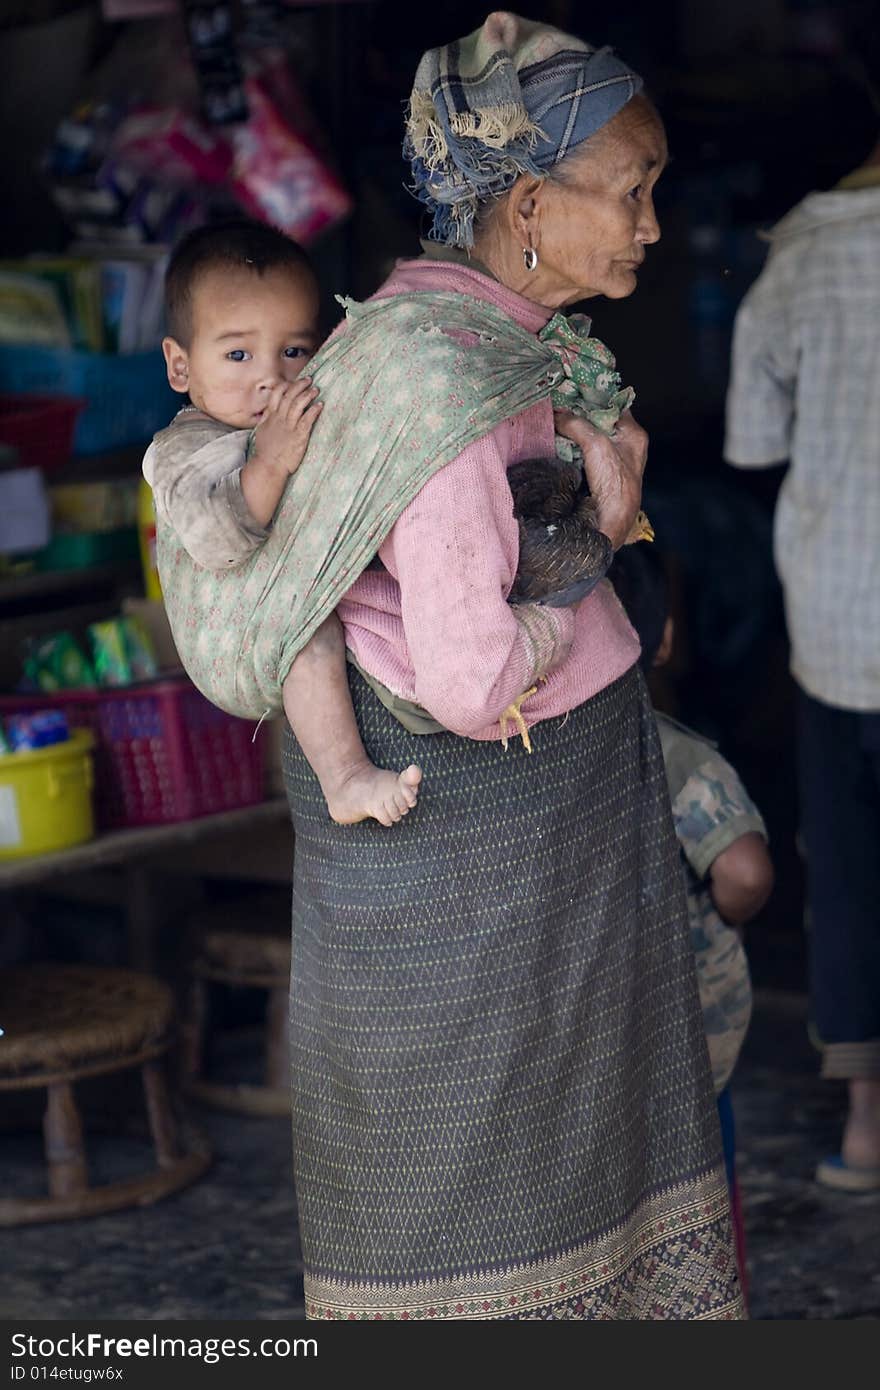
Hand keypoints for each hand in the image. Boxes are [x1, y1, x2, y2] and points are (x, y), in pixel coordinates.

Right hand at [252, 377, 321, 476]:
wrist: (269, 466)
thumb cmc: (266, 452)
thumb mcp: (261, 431)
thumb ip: (266, 419)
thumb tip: (268, 410)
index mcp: (270, 416)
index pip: (277, 394)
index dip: (286, 386)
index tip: (293, 382)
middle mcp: (279, 418)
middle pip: (290, 395)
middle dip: (300, 385)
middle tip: (309, 380)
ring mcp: (289, 426)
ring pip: (299, 404)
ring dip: (308, 394)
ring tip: (316, 389)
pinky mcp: (299, 435)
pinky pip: (308, 418)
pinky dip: (314, 410)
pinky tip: (320, 405)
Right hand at [554, 408, 648, 550]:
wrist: (610, 524)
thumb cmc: (614, 485)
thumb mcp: (596, 445)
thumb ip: (576, 424)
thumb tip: (556, 414)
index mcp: (634, 435)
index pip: (613, 403)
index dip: (594, 395)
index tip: (572, 388)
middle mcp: (624, 446)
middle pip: (599, 420)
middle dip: (579, 412)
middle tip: (558, 403)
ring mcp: (610, 461)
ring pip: (589, 437)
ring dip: (573, 431)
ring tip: (553, 419)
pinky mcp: (597, 475)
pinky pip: (582, 453)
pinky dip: (570, 446)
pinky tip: (555, 441)